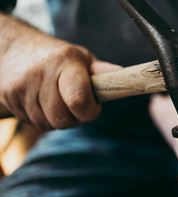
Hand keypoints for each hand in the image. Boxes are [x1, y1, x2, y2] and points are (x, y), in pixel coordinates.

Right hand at [0, 31, 120, 129]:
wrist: (15, 48)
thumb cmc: (57, 57)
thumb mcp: (82, 58)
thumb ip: (102, 73)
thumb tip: (124, 77)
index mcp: (64, 62)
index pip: (78, 100)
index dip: (90, 111)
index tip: (93, 106)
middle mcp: (40, 74)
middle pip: (63, 119)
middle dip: (75, 118)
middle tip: (76, 104)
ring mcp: (21, 87)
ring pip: (47, 125)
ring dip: (58, 120)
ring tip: (59, 101)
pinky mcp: (8, 97)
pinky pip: (33, 123)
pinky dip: (43, 119)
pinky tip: (43, 103)